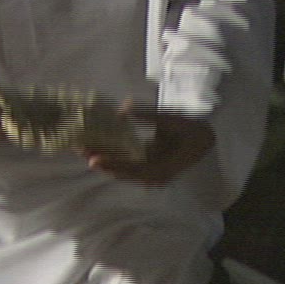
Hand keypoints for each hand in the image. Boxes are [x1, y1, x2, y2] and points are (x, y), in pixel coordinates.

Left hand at [86, 110, 213, 185]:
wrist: (206, 141)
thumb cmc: (192, 131)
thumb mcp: (174, 120)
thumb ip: (150, 115)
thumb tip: (124, 108)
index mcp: (163, 168)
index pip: (134, 169)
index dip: (114, 165)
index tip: (94, 159)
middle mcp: (153, 176)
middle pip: (122, 171)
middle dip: (101, 160)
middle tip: (79, 149)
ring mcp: (149, 172)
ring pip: (121, 168)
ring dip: (102, 158)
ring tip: (81, 147)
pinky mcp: (145, 166)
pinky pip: (125, 163)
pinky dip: (110, 155)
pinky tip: (95, 147)